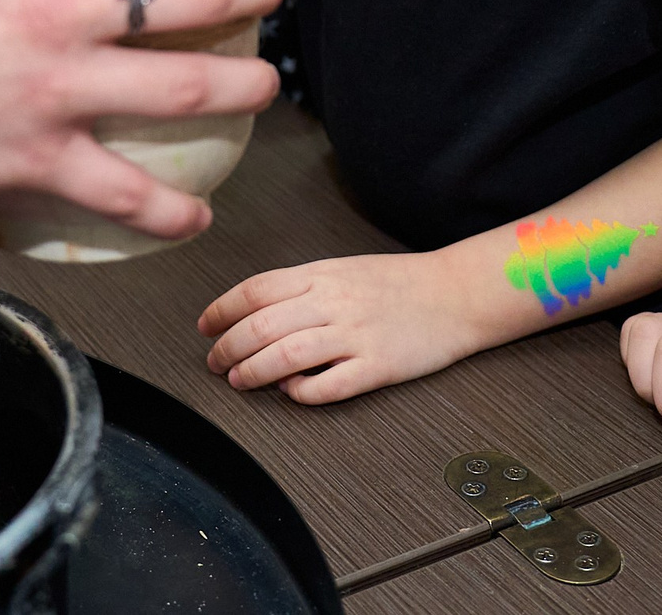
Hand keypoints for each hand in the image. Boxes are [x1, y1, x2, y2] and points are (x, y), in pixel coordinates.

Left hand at [198, 251, 491, 403]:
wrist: (455, 293)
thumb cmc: (399, 283)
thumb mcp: (345, 269)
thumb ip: (303, 286)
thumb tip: (255, 310)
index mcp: (323, 274)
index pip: (256, 290)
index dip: (222, 310)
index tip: (206, 327)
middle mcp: (334, 301)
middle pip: (262, 325)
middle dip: (228, 347)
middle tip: (215, 363)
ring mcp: (356, 335)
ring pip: (286, 355)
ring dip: (253, 372)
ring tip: (239, 381)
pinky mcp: (377, 366)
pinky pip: (328, 385)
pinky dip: (301, 393)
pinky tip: (292, 393)